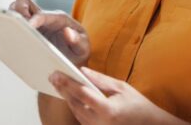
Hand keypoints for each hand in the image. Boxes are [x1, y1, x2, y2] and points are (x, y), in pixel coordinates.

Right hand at [9, 0, 89, 66]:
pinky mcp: (26, 32)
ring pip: (16, 10)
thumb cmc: (78, 53)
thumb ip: (78, 41)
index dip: (36, 18)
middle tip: (17, 22)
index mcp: (59, 19)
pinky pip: (13, 24)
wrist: (72, 61)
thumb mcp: (84, 49)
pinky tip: (5, 36)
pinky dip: (7, 25)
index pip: (44, 14)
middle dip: (18, 8)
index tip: (29, 25)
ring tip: (10, 28)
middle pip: (25, 2)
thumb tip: (68, 32)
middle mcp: (45, 18)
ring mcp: (34, 24)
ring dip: (11, 15)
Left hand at [49, 67, 187, 124]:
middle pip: (75, 104)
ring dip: (67, 98)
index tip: (56, 74)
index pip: (82, 95)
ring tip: (58, 83)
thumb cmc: (138, 106)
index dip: (68, 83)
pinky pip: (81, 118)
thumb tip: (82, 71)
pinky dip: (75, 106)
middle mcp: (100, 123)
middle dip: (63, 89)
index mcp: (108, 110)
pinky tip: (70, 95)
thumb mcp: (122, 88)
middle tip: (52, 76)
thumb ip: (100, 80)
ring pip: (76, 112)